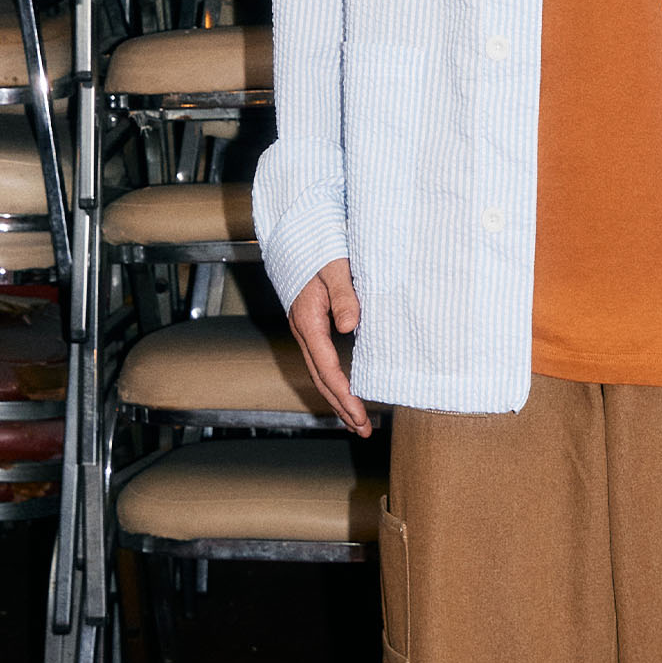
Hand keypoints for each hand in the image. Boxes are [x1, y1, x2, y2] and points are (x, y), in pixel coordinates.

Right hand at [288, 258, 371, 437]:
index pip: (327, 367)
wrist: (298, 232)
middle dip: (342, 407)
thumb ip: (344, 296)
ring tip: (356, 422)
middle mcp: (303, 329)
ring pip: (320, 373)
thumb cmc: (319, 247)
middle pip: (321, 378)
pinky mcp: (311, 324)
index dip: (345, 394)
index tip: (360, 414)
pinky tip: (347, 391)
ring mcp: (305, 329)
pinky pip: (322, 361)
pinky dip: (335, 381)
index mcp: (308, 320)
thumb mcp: (336, 267)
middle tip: (363, 430)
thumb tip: (350, 326)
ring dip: (338, 399)